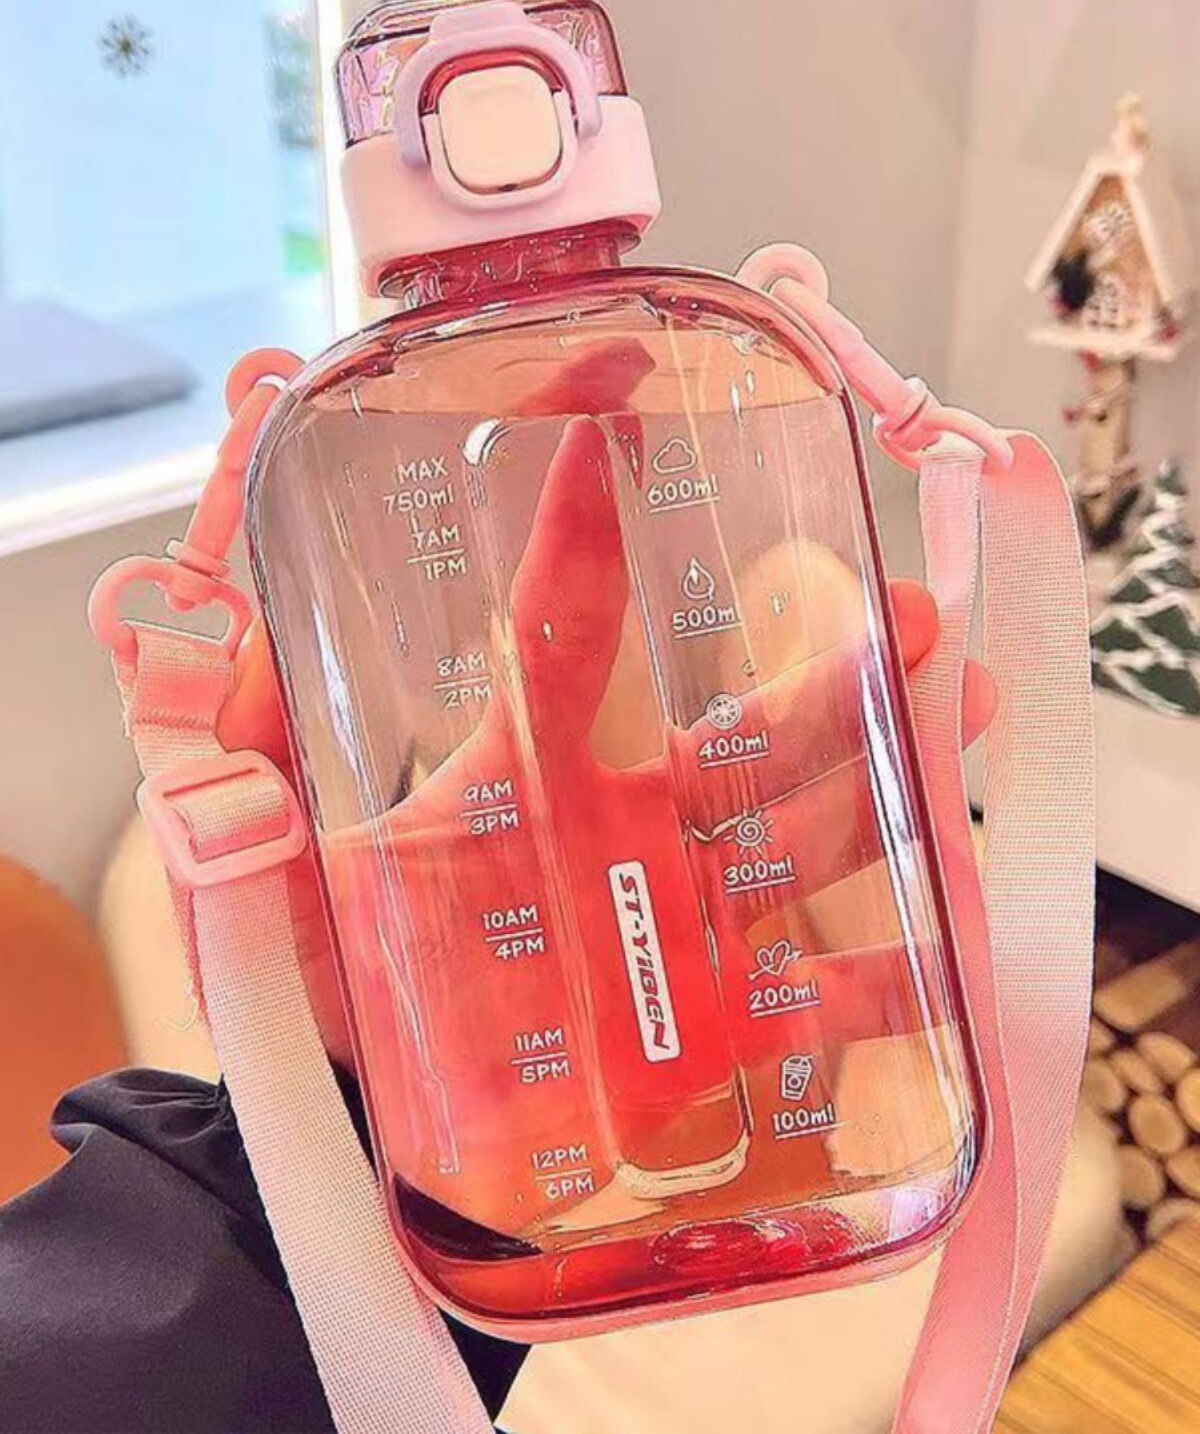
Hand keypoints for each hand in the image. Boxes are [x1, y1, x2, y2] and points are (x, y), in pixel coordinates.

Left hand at [217, 426, 993, 1091]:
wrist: (365, 1127)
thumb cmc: (313, 976)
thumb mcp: (254, 862)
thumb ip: (226, 756)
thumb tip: (175, 612)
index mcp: (521, 764)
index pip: (562, 616)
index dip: (582, 509)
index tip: (612, 392)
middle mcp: (621, 823)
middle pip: (741, 736)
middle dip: (829, 674)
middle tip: (902, 611)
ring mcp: (671, 921)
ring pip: (797, 837)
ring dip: (878, 781)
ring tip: (954, 710)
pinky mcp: (702, 1028)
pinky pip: (806, 1000)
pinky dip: (878, 977)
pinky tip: (942, 948)